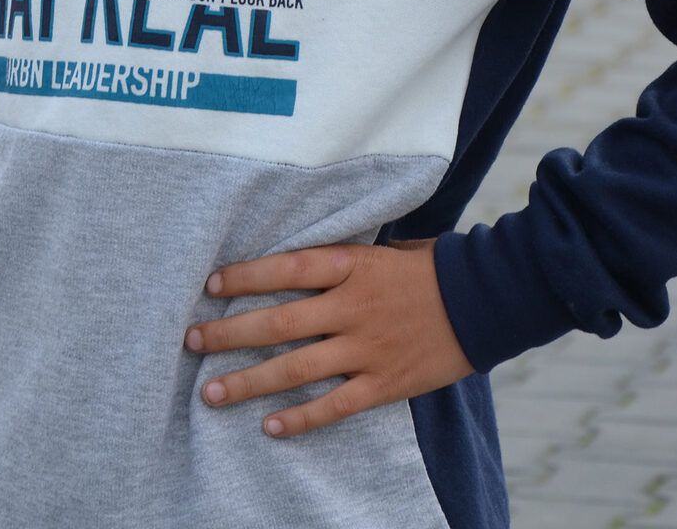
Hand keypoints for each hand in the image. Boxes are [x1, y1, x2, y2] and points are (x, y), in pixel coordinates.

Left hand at [184, 238, 471, 437]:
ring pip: (296, 369)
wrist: (485, 300)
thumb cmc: (430, 267)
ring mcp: (367, 348)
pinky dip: (300, 419)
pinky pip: (334, 405)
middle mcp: (353, 307)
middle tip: (190, 341)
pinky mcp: (384, 383)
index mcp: (354, 266)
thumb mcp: (384, 249)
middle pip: (279, 322)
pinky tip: (268, 426)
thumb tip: (298, 263)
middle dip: (229, 333)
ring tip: (210, 392)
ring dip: (249, 381)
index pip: (288, 268)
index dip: (246, 277)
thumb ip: (343, 260)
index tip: (210, 285)